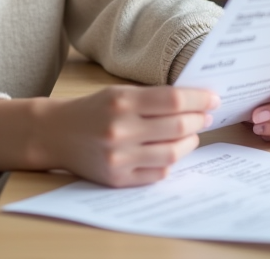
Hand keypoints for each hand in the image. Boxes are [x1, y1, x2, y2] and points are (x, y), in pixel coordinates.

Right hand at [0, 86, 218, 187]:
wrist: (56, 133)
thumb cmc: (93, 109)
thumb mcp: (119, 92)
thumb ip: (153, 97)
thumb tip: (195, 101)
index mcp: (122, 101)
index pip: (174, 100)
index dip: (199, 99)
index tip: (213, 98)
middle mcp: (120, 129)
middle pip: (177, 127)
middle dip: (198, 121)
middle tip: (206, 116)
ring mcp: (119, 157)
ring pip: (172, 154)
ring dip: (189, 143)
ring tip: (192, 134)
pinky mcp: (117, 178)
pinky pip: (157, 174)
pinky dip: (170, 163)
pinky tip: (171, 151)